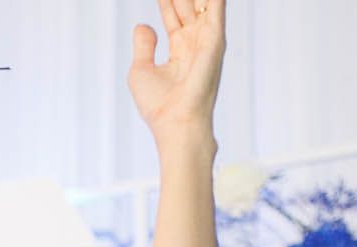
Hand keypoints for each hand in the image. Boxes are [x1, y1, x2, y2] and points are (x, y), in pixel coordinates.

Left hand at [127, 0, 226, 142]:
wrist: (175, 124)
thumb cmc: (159, 106)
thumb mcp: (141, 70)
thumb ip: (144, 45)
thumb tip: (143, 25)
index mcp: (180, 50)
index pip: (174, 14)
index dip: (168, 0)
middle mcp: (196, 43)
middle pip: (189, 5)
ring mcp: (206, 41)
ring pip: (202, 3)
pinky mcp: (214, 41)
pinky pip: (215, 8)